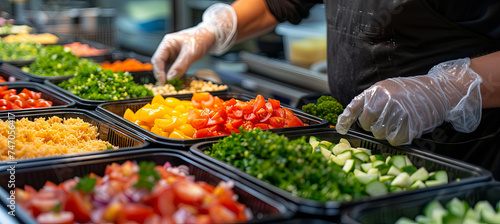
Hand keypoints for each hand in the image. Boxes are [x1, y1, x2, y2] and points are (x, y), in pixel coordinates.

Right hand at [152, 3, 236, 84]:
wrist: (210, 36)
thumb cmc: (200, 39)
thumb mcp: (190, 53)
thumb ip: (180, 65)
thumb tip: (170, 77)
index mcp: (168, 43)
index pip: (158, 58)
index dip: (158, 71)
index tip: (163, 81)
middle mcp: (168, 49)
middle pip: (160, 64)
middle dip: (162, 74)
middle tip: (166, 85)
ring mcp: (173, 54)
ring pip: (166, 67)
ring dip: (168, 75)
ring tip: (171, 84)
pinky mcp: (178, 59)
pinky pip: (174, 69)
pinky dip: (174, 75)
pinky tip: (176, 80)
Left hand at [336, 58, 482, 144]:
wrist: (439, 91)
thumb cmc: (411, 91)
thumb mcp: (387, 88)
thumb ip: (371, 100)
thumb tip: (355, 117)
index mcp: (376, 91)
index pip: (354, 107)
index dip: (344, 120)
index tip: (340, 129)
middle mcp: (383, 101)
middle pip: (366, 125)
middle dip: (374, 125)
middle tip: (387, 118)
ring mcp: (396, 113)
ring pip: (379, 134)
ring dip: (387, 132)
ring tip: (399, 120)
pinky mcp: (408, 125)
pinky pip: (394, 140)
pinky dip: (398, 138)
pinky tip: (406, 127)